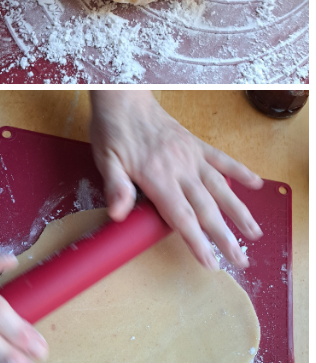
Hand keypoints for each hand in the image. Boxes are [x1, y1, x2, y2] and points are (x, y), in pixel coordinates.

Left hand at [88, 91, 263, 270]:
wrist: (124, 99)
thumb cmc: (113, 131)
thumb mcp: (106, 160)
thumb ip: (116, 186)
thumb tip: (118, 213)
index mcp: (157, 177)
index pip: (181, 217)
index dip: (197, 242)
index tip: (211, 263)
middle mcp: (180, 168)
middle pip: (207, 209)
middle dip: (225, 238)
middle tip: (241, 261)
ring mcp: (191, 156)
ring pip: (220, 189)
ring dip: (239, 212)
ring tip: (254, 233)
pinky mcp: (196, 144)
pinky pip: (222, 159)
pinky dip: (239, 171)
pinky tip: (255, 184)